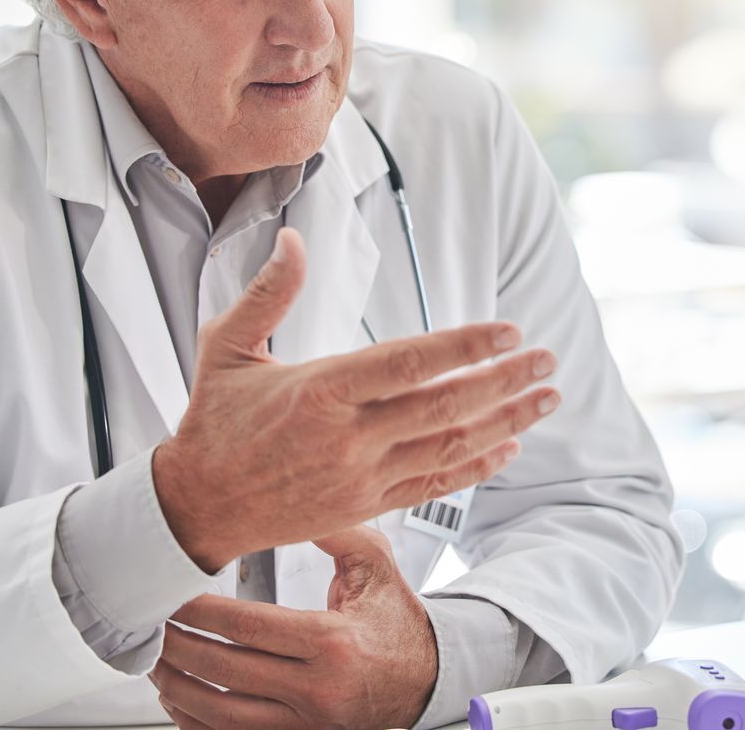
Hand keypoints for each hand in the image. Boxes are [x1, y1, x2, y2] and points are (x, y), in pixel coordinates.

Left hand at [151, 526, 438, 728]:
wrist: (429, 680)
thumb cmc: (398, 624)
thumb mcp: (376, 568)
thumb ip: (336, 532)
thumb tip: (293, 502)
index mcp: (334, 642)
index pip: (249, 628)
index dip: (202, 613)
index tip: (174, 598)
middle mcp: (319, 690)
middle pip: (226, 671)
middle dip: (178, 647)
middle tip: (152, 625)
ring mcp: (308, 723)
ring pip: (222, 714)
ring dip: (179, 688)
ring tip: (156, 662)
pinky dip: (198, 723)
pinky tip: (180, 701)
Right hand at [153, 227, 560, 570]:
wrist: (197, 505)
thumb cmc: (214, 420)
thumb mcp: (225, 347)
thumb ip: (267, 293)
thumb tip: (291, 238)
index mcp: (319, 391)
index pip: (407, 364)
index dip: (464, 347)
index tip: (508, 330)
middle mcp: (347, 438)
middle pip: (444, 407)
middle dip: (504, 381)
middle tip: (547, 358)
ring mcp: (361, 477)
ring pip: (449, 448)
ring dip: (506, 420)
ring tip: (546, 396)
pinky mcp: (366, 506)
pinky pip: (434, 486)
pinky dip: (477, 466)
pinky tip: (509, 444)